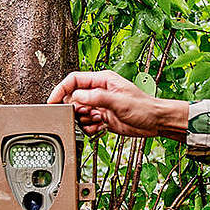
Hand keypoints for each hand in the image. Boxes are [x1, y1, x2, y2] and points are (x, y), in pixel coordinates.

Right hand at [47, 70, 188, 139]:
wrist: (156, 122)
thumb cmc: (144, 107)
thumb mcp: (118, 101)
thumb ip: (95, 98)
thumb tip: (76, 97)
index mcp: (102, 80)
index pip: (73, 80)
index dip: (60, 90)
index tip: (52, 101)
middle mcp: (100, 92)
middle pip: (74, 98)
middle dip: (75, 109)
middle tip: (85, 115)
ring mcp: (100, 106)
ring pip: (79, 112)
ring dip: (83, 120)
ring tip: (97, 121)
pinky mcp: (103, 118)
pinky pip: (87, 124)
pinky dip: (89, 128)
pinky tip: (99, 128)